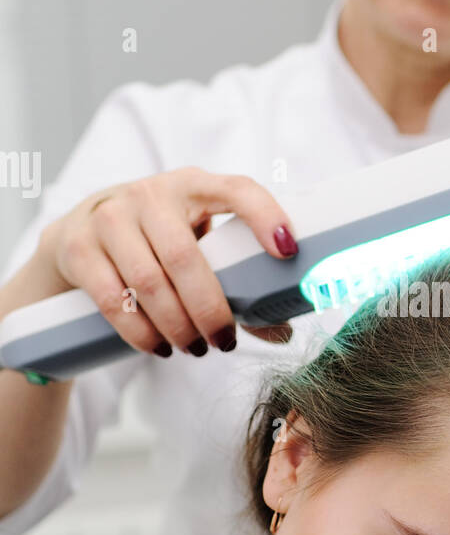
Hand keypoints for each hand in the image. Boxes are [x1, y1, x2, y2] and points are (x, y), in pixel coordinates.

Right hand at [35, 167, 297, 359]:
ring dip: (177, 326)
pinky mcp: (79, 248)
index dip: (265, 216)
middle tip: (224, 342)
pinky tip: (159, 347)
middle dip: (210, 310)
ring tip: (194, 348)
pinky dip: (141, 332)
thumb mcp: (194, 242)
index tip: (288, 250)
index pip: (236, 190)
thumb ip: (234, 278)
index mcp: (193, 186)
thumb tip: (281, 329)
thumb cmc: (155, 240)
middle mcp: (150, 194)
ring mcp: (110, 218)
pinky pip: (113, 300)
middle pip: (185, 257)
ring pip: (149, 283)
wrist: (78, 233)